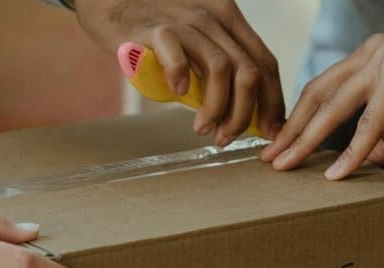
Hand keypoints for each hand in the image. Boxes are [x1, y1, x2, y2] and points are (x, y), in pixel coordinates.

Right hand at [74, 0, 283, 142]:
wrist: (110, 1)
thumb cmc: (153, 27)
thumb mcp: (196, 38)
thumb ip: (215, 65)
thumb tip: (239, 113)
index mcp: (228, 20)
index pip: (266, 62)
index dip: (273, 101)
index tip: (271, 131)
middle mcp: (213, 17)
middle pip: (248, 71)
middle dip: (244, 114)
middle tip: (227, 137)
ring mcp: (185, 21)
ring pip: (220, 69)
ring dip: (217, 107)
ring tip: (203, 128)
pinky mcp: (154, 29)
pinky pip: (177, 55)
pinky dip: (181, 77)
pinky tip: (178, 92)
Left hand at [260, 30, 383, 177]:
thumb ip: (382, 140)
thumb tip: (355, 165)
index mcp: (371, 56)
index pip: (322, 88)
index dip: (298, 117)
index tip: (278, 144)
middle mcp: (372, 53)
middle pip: (318, 95)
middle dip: (291, 130)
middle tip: (268, 159)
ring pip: (335, 107)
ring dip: (308, 140)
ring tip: (288, 166)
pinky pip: (369, 122)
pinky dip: (353, 151)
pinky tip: (337, 173)